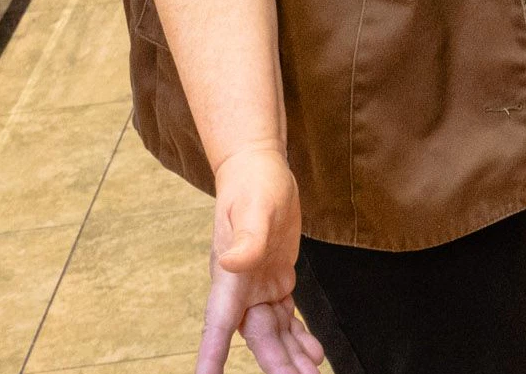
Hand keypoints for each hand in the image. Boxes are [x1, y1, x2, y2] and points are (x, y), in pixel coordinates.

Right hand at [201, 146, 325, 373]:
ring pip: (274, 332)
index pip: (219, 324)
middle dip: (275, 361)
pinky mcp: (276, 280)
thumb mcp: (255, 209)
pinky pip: (287, 317)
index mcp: (229, 277)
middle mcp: (240, 289)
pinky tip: (313, 354)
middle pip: (256, 336)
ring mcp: (257, 287)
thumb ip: (247, 239)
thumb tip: (232, 263)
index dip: (212, 354)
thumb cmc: (253, 187)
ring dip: (290, 355)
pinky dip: (299, 336)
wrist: (260, 171)